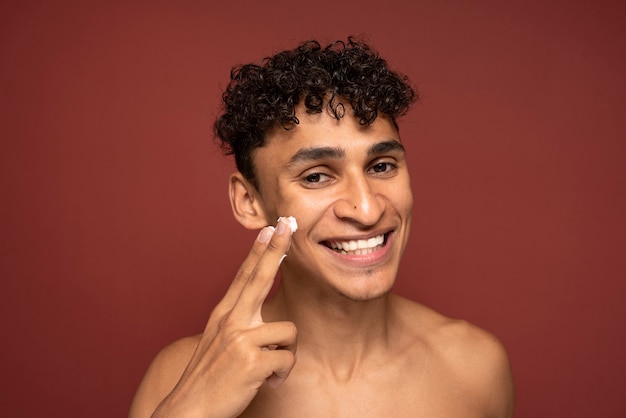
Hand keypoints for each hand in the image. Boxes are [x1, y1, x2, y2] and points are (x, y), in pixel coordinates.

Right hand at [153, 218, 296, 417]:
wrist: (190, 408)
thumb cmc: (211, 377)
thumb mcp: (220, 342)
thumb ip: (241, 325)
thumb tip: (267, 320)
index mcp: (224, 315)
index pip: (245, 276)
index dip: (259, 251)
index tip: (269, 228)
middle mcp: (231, 320)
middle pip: (260, 276)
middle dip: (276, 247)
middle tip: (288, 224)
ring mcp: (240, 338)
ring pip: (288, 332)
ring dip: (284, 354)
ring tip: (266, 369)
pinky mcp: (252, 359)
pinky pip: (287, 359)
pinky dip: (281, 374)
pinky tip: (266, 381)